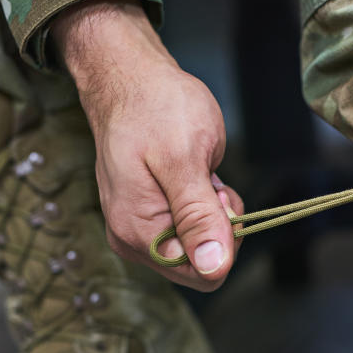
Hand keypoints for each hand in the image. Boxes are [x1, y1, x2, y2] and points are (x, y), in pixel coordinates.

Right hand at [51, 0, 242, 290]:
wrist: (129, 78)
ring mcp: (139, 227)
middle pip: (201, 264)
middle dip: (218, 225)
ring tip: (199, 171)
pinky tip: (193, 173)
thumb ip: (198, 217)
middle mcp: (132, 239)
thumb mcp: (185, 159)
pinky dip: (203, 202)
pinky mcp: (149, 213)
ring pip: (199, 244)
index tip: (216, 197)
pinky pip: (190, 226)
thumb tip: (214, 269)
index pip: (201, 274)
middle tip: (208, 181)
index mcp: (137, 232)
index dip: (223, 240)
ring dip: (212, 211)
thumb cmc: (156, 108)